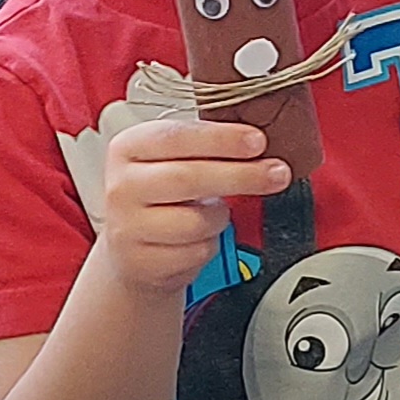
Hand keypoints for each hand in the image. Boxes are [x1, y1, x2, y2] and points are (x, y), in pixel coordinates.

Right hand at [98, 116, 289, 293]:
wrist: (134, 249)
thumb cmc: (164, 196)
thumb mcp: (175, 160)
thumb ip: (207, 145)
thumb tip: (258, 139)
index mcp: (128, 147)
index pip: (177, 137)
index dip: (222, 139)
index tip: (258, 141)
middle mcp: (121, 185)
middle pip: (189, 178)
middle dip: (241, 175)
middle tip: (278, 173)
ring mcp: (126, 226)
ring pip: (197, 221)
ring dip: (221, 218)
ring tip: (216, 213)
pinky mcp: (140, 262)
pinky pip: (196, 252)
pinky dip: (210, 245)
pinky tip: (200, 238)